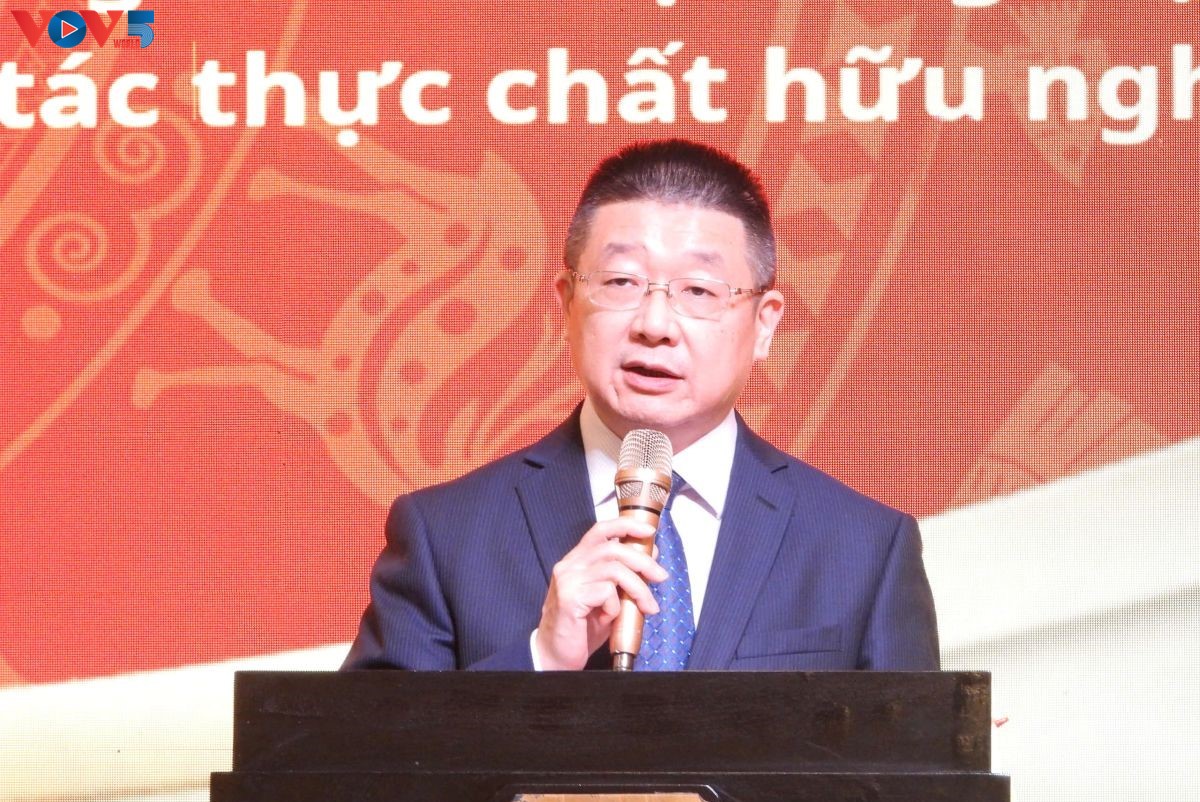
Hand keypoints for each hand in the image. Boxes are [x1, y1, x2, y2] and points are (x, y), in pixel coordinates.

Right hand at [534, 518, 665, 669]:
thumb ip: (623, 577)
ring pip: (614, 569)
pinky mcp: (569, 598)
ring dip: (638, 588)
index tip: (649, 532)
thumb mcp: (608, 598)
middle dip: (643, 561)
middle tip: (661, 577)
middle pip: (612, 548)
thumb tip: (650, 555)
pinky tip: (609, 619)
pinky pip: (606, 592)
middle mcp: (569, 566)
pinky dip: (616, 606)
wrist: (554, 656)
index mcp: (577, 561)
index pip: (600, 530)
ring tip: (648, 606)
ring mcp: (568, 580)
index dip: (626, 525)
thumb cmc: (581, 629)